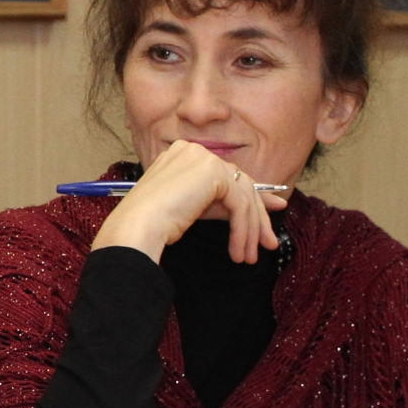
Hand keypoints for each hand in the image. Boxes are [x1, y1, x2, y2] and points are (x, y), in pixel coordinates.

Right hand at [91, 138, 287, 265]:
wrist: (138, 226)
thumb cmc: (155, 222)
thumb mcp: (195, 208)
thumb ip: (224, 204)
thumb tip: (269, 204)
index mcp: (184, 155)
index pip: (226, 176)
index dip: (250, 200)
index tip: (266, 221)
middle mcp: (194, 151)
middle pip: (240, 183)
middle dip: (258, 217)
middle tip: (268, 244)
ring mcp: (204, 159)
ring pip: (243, 195)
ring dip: (250, 229)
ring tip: (249, 256)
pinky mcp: (213, 172)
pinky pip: (239, 204)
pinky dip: (243, 230)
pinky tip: (237, 250)